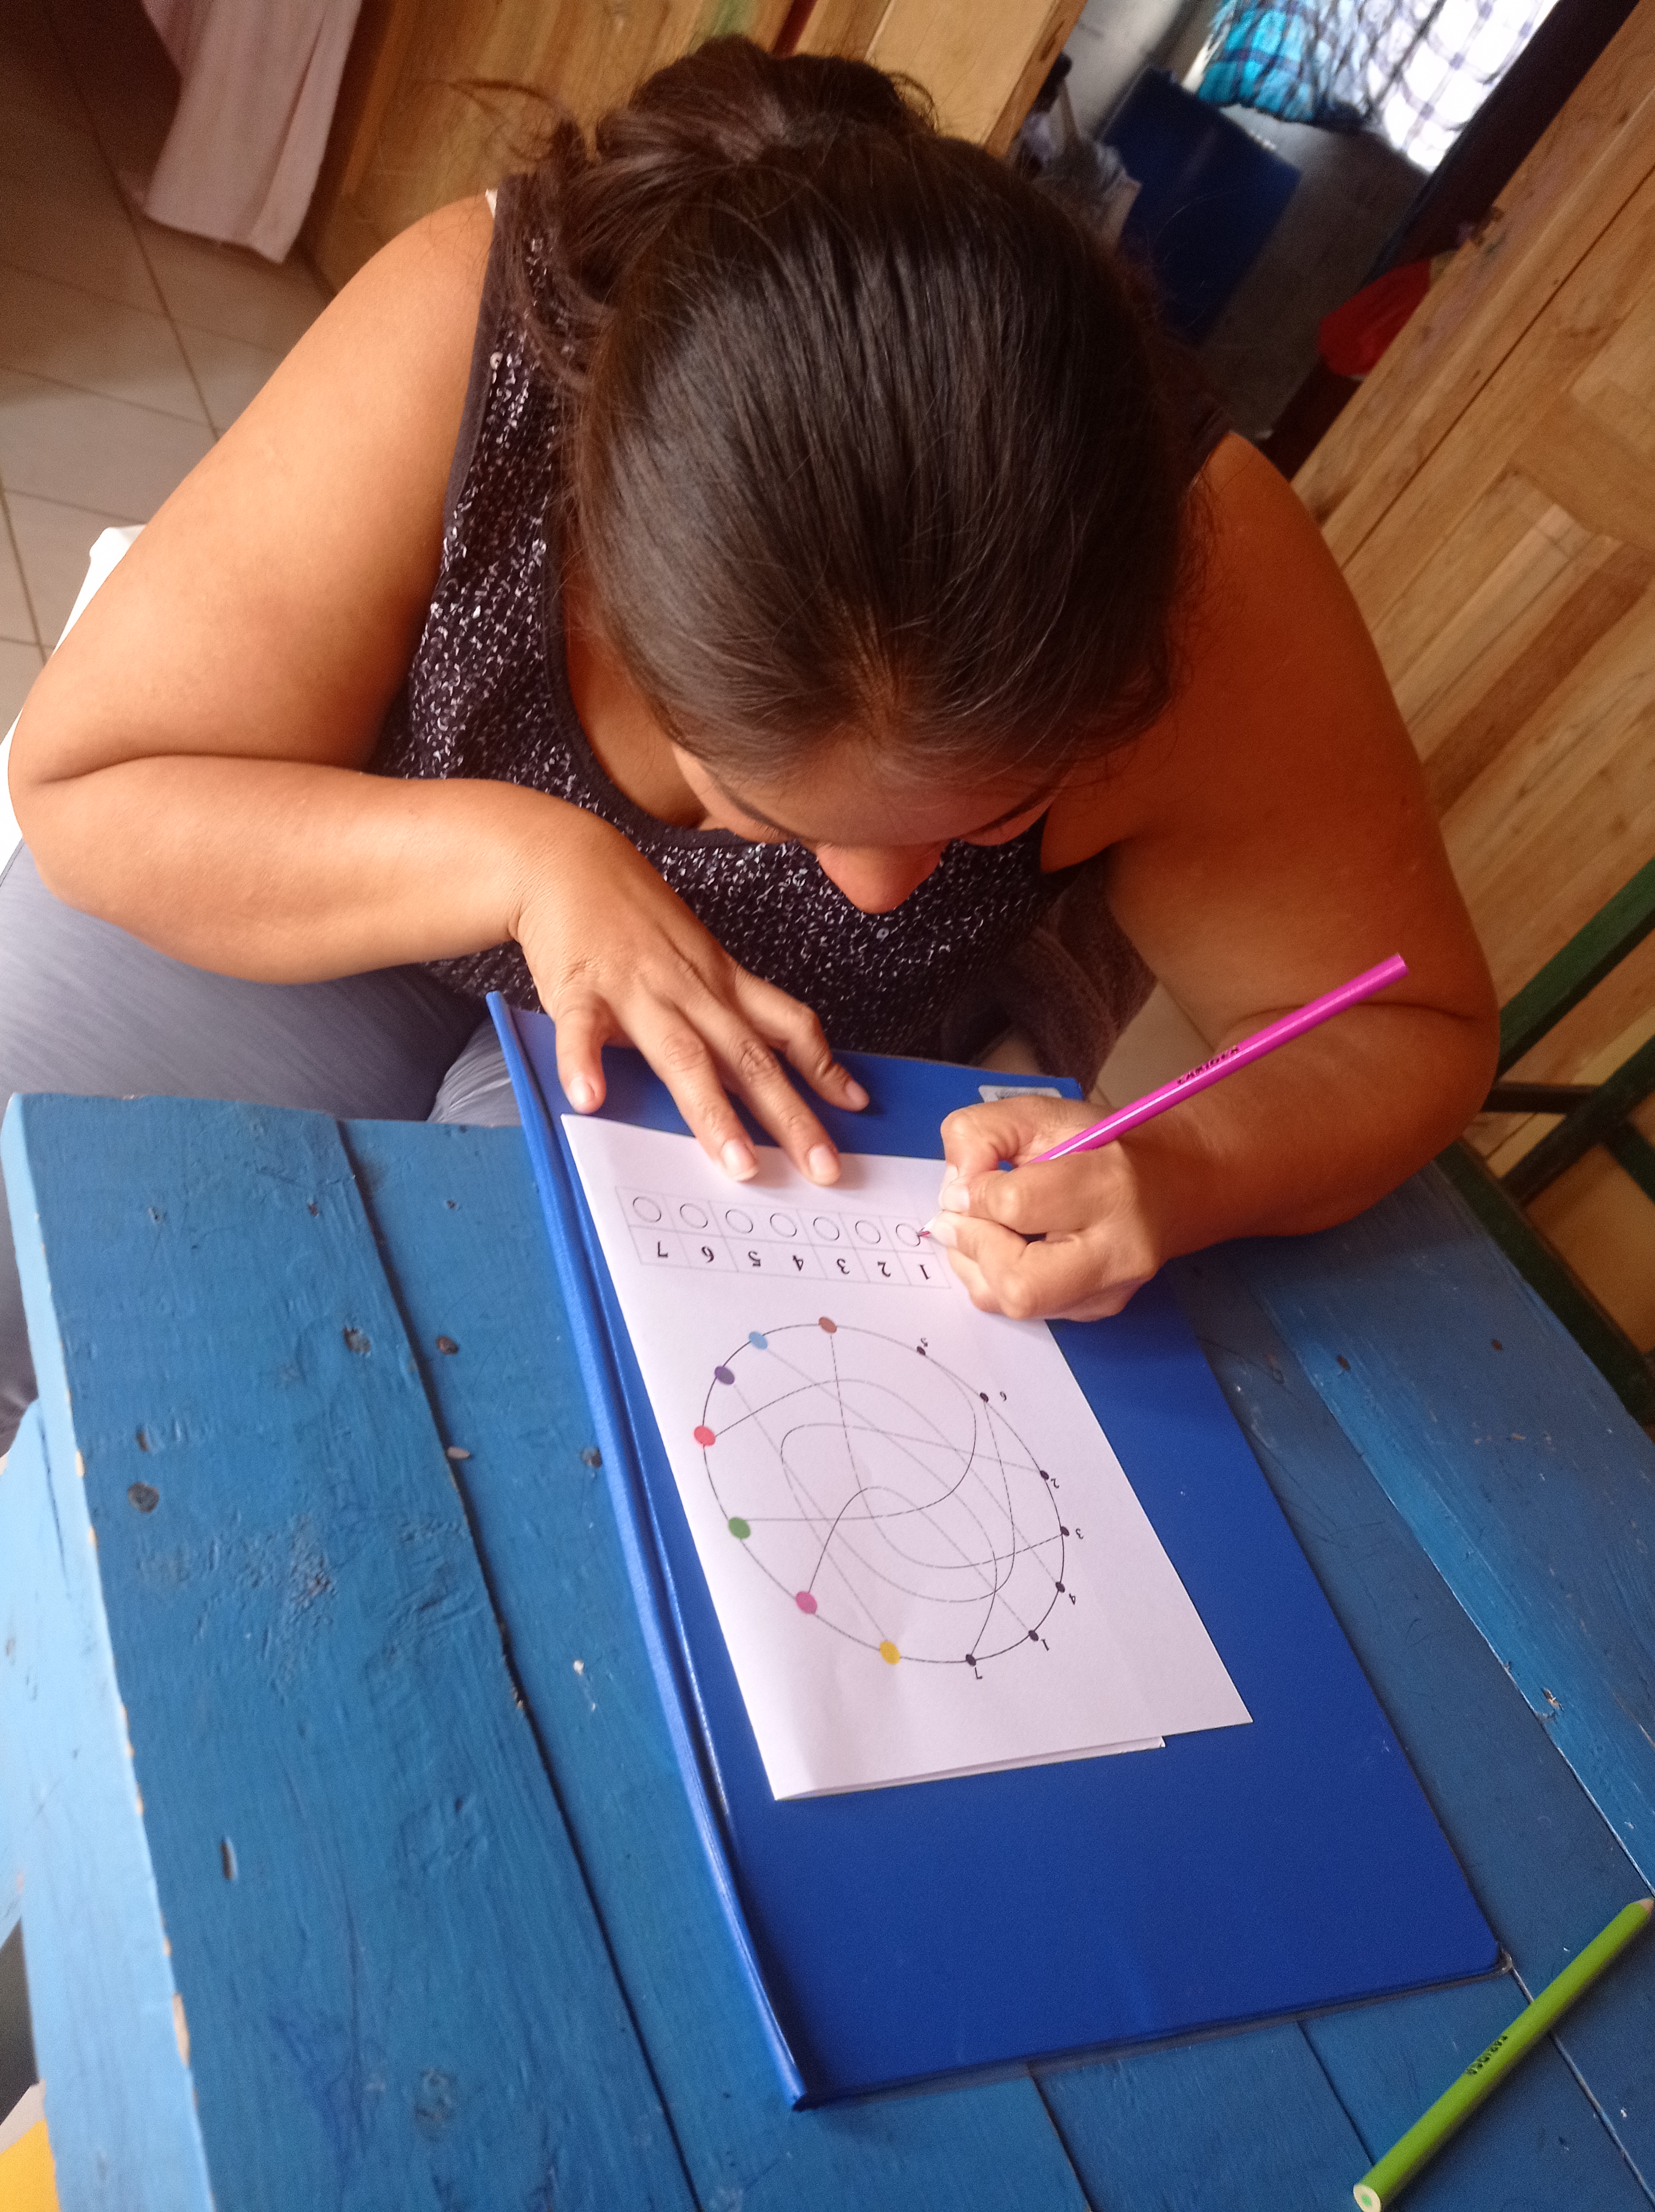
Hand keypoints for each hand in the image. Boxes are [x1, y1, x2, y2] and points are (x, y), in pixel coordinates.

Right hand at [511, 803, 865, 1180]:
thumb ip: (730, 1009)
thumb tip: (768, 1064)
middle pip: (748, 1057)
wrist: (569, 861)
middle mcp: (690, 989)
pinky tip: (591, 1099)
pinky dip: (585, 1063)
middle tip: (822, 1168)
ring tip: (735, 1160)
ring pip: (682, 1053)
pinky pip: (583, 1029)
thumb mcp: (698, 957)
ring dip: (711, 1110)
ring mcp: (637, 989)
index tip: (855, 1105)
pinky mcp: (580, 987)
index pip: (786, 1026)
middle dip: (789, 1116)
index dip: (824, 1066)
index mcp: (720, 983)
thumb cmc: (635, 918)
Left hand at [927, 1096, 1163, 1319]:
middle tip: (961, 1217)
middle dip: (974, 1246)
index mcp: (1109, 1186)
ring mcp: (1107, 1292)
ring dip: (975, 1264)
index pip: (1016, 1206)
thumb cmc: (1100, 1145)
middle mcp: (1116, 1253)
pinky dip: (993, 1278)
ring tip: (983, 1227)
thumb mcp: (1040, 1114)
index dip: (975, 1193)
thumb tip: (953, 1190)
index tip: (971, 1180)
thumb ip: (983, 1134)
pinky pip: (1019, 1311)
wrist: (1166, 1184)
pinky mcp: (1093, 1312)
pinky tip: (1004, 1246)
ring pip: (1013, 1304)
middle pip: (1019, 1285)